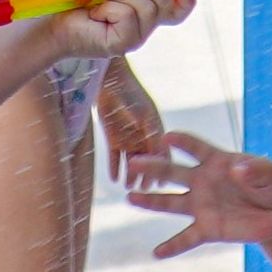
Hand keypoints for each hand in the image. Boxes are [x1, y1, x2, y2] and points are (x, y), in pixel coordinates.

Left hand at [52, 0, 194, 58]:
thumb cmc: (79, 2)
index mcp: (143, 12)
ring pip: (146, 9)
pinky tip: (96, 13)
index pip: (175, 12)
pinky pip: (128, 16)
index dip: (187, 1)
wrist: (54, 23)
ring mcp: (134, 38)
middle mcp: (143, 27)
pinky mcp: (122, 45)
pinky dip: (110, 8)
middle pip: (164, 5)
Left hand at [96, 62, 164, 180]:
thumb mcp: (142, 113)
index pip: (163, 153)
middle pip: (147, 161)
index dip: (164, 168)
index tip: (164, 183)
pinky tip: (114, 179)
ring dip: (130, 175)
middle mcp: (143, 136)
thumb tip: (159, 151)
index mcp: (155, 129)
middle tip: (146, 191)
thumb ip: (150, 132)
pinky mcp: (112, 137)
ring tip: (129, 188)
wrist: (107, 80)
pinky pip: (114, 156)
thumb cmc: (129, 93)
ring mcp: (127, 137)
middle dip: (146, 176)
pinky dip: (114, 167)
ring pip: (130, 161)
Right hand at [124, 131, 271, 257]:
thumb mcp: (270, 175)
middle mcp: (202, 181)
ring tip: (130, 197)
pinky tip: (156, 253)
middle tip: (133, 162)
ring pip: (171, 203)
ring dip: (151, 201)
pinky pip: (186, 238)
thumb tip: (237, 169)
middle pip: (173, 172)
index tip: (166, 137)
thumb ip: (256, 170)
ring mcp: (201, 206)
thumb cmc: (271, 186)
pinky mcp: (207, 229)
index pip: (195, 147)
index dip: (182, 141)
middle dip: (153, 166)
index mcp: (216, 161)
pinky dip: (172, 246)